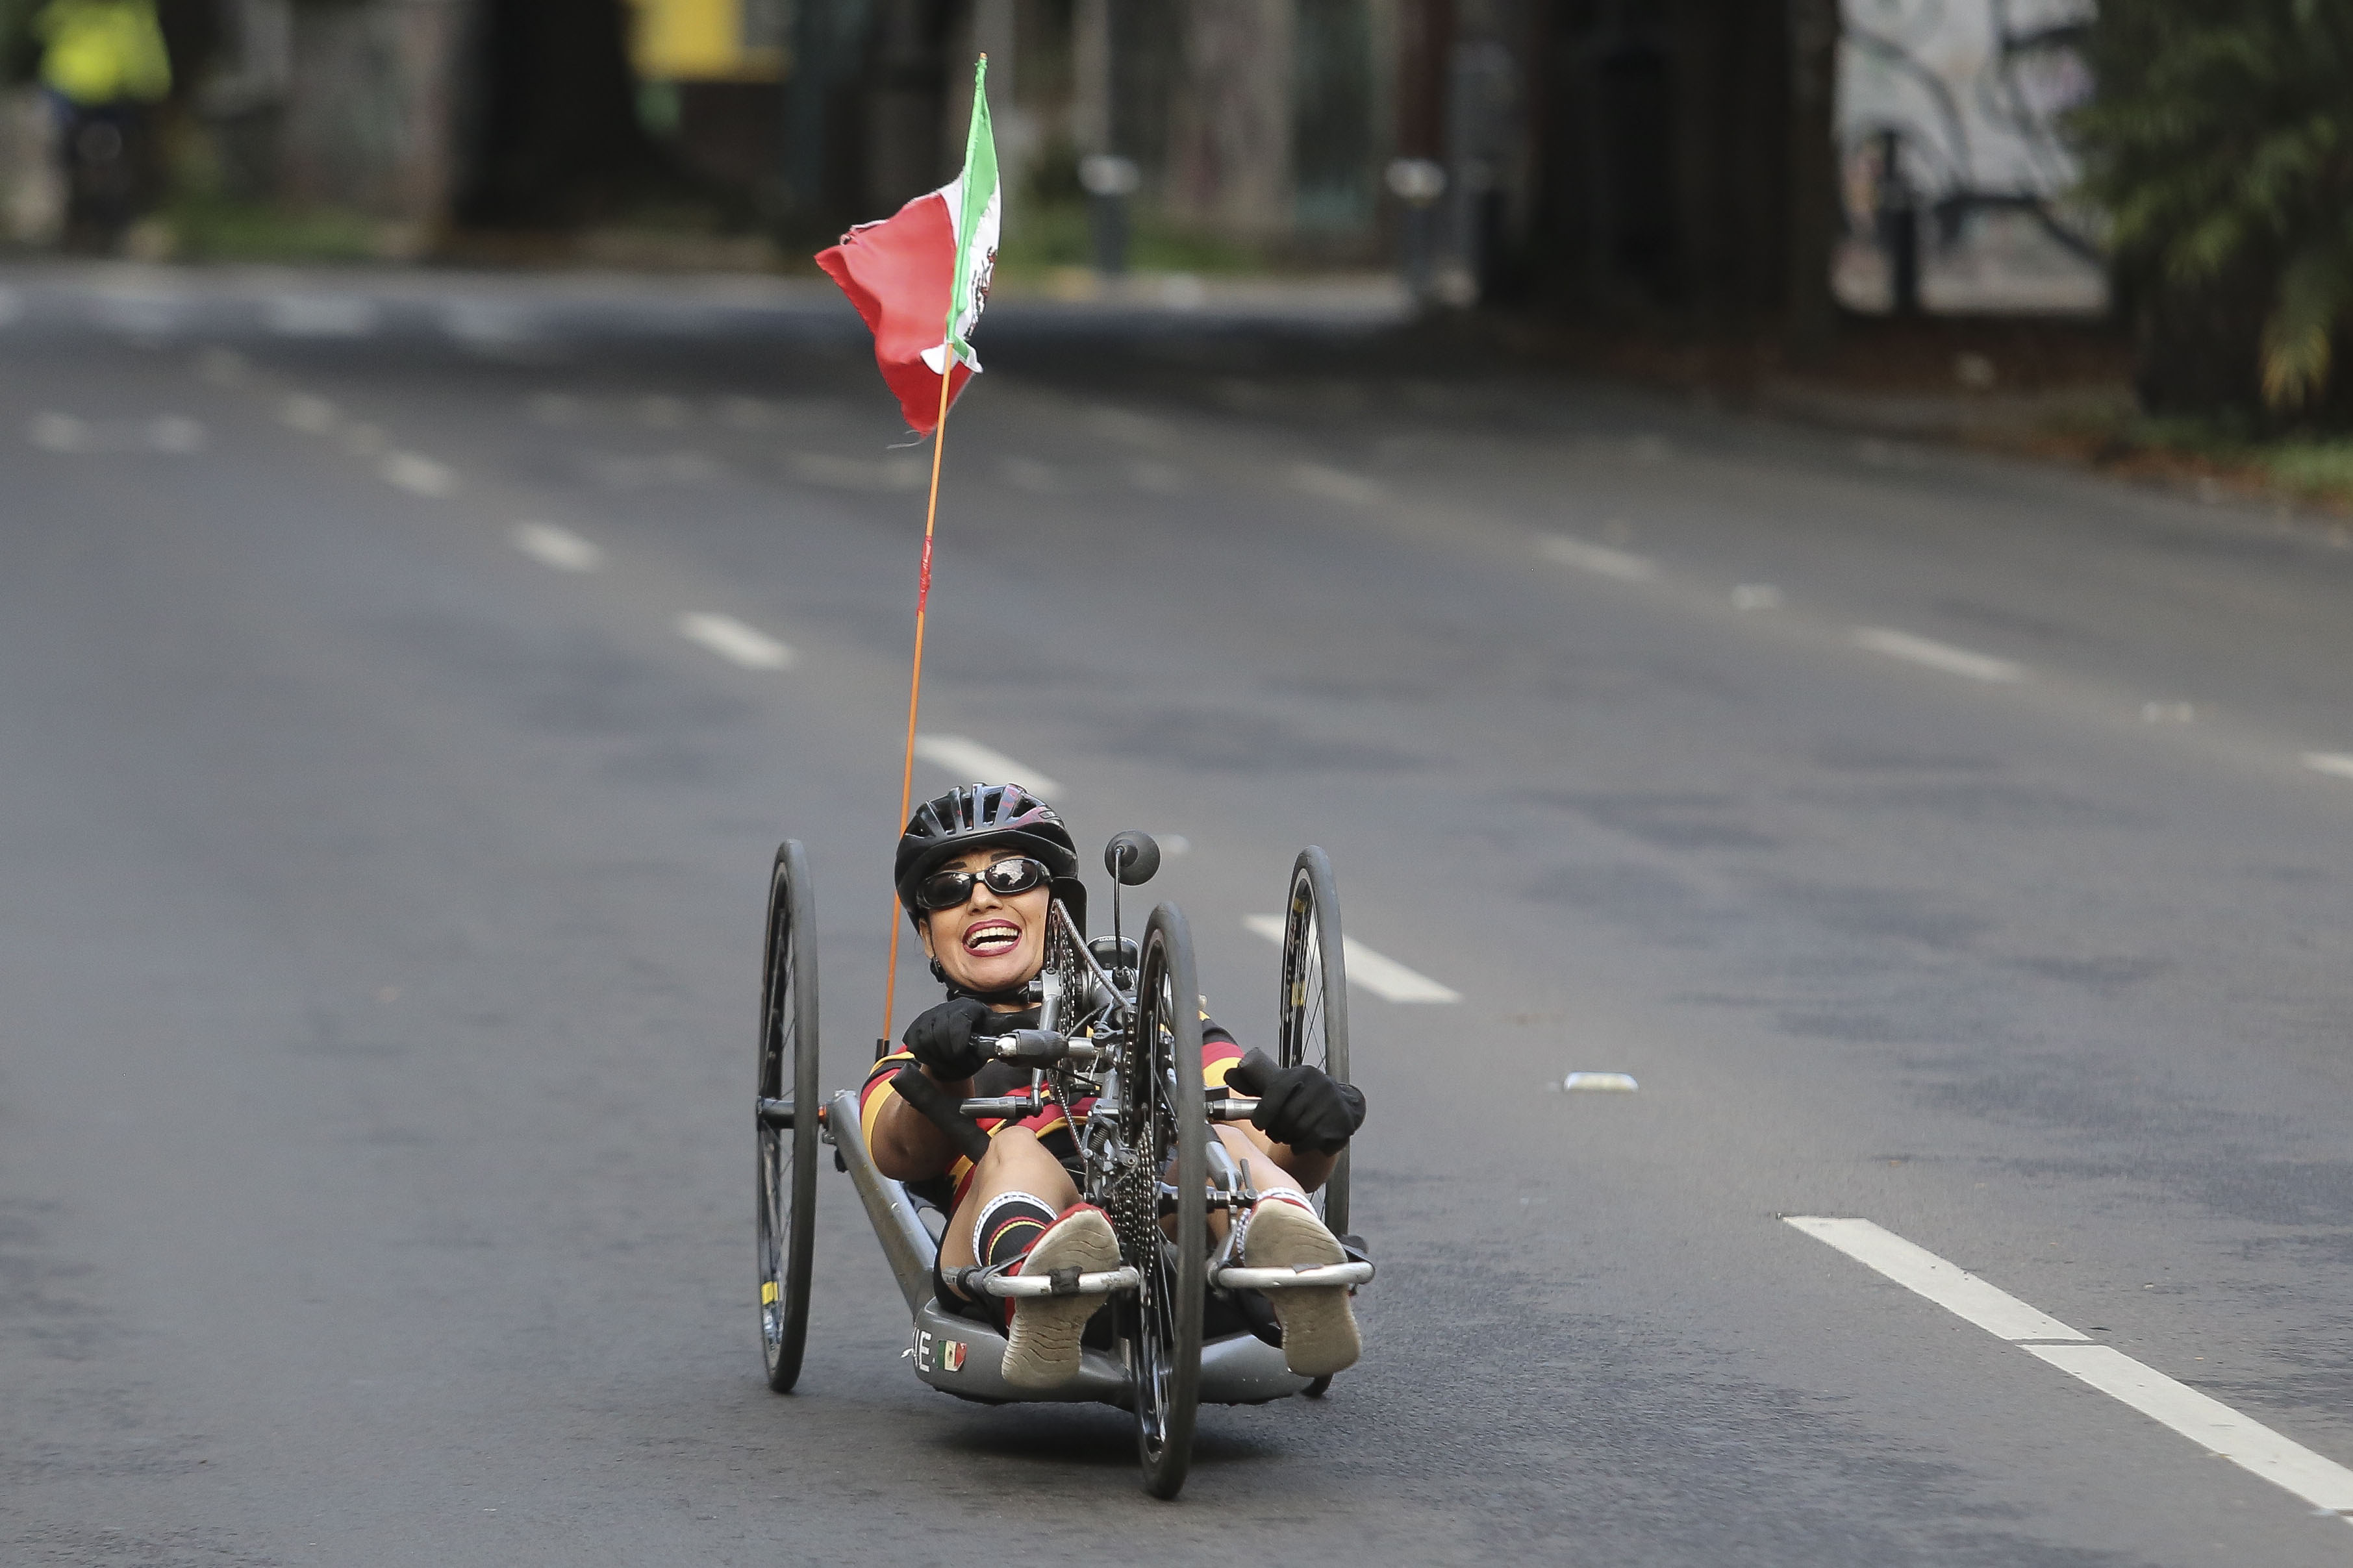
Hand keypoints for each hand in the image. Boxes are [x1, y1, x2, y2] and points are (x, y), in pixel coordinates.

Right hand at [903, 997, 992, 1080]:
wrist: (958, 1037)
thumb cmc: (977, 1037)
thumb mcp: (992, 1035)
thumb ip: (998, 1039)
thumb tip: (1005, 1046)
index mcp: (968, 1007)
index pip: (958, 1020)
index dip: (958, 1040)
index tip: (962, 1054)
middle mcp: (946, 1008)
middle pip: (940, 1033)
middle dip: (950, 1054)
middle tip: (959, 1063)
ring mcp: (928, 1016)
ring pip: (926, 1040)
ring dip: (938, 1058)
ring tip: (950, 1064)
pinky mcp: (915, 1027)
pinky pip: (916, 1045)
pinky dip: (927, 1058)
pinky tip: (938, 1060)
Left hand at [1225, 1048, 1364, 1154]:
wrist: (1342, 1106)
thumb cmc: (1304, 1097)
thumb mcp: (1282, 1085)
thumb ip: (1255, 1084)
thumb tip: (1229, 1075)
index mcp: (1301, 1073)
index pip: (1276, 1091)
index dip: (1264, 1112)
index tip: (1258, 1124)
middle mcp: (1319, 1084)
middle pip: (1286, 1115)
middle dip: (1276, 1129)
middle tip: (1274, 1133)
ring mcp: (1332, 1103)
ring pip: (1298, 1129)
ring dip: (1288, 1138)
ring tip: (1288, 1135)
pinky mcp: (1340, 1122)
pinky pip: (1312, 1140)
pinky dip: (1300, 1145)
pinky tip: (1300, 1142)